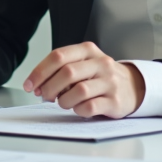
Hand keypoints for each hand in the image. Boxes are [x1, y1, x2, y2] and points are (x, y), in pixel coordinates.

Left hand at [22, 42, 144, 118]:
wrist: (133, 87)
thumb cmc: (100, 77)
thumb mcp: (84, 64)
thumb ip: (62, 70)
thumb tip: (37, 85)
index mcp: (88, 50)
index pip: (58, 56)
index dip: (39, 72)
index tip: (29, 85)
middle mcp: (100, 63)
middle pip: (67, 72)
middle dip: (49, 87)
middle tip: (43, 96)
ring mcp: (110, 82)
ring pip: (79, 90)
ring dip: (63, 101)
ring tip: (63, 103)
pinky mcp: (115, 101)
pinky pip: (90, 107)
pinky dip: (78, 110)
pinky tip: (78, 108)